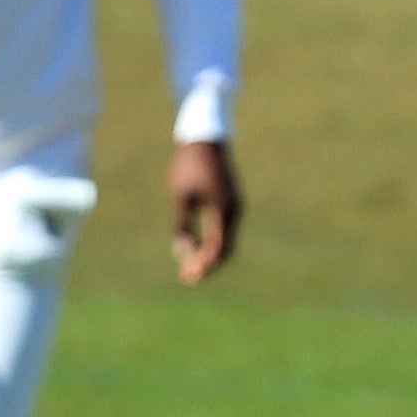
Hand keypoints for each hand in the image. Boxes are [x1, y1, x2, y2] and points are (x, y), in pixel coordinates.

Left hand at [170, 139, 243, 282]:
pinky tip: (196, 244)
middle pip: (225, 249)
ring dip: (209, 254)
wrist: (205, 139)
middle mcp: (234, 211)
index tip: (188, 277)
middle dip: (207, 265)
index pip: (217, 248)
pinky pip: (224, 229)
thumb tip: (182, 250)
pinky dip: (212, 241)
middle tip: (189, 277)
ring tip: (190, 264)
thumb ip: (182, 225)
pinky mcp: (230, 200)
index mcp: (224, 211)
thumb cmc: (190, 166)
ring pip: (225, 240)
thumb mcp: (181, 196)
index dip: (203, 265)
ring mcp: (235, 205)